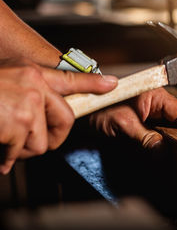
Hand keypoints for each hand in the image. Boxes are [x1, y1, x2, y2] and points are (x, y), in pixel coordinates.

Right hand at [0, 58, 117, 173]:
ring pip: (41, 141)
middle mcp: (34, 84)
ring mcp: (27, 103)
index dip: (94, 83)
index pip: (71, 79)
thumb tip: (42, 116)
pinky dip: (5, 156)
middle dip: (51, 138)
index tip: (112, 84)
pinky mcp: (16, 122)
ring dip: (21, 148)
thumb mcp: (7, 80)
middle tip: (31, 142)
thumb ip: (29, 93)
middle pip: (65, 120)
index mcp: (31, 73)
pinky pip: (20, 151)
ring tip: (3, 138)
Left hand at [90, 87, 176, 148]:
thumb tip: (161, 149)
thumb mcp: (123, 122)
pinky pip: (162, 133)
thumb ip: (144, 137)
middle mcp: (157, 103)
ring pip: (171, 128)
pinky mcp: (148, 123)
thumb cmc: (100, 107)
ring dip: (174, 140)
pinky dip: (164, 142)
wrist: (84, 112)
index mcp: (155, 94)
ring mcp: (153, 113)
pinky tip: (166, 151)